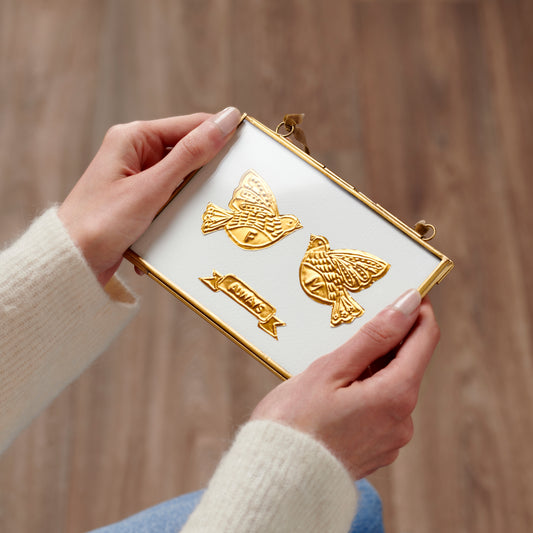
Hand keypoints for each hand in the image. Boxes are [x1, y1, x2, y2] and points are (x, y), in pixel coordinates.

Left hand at [58, 107, 241, 285]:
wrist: (71, 263)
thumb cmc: (101, 222)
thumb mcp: (152, 187)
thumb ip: (190, 154)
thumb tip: (226, 120)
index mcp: (134, 137)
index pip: (189, 125)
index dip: (220, 133)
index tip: (250, 145)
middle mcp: (135, 153)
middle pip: (187, 152)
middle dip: (206, 171)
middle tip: (229, 186)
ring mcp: (137, 178)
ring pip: (181, 179)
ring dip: (192, 196)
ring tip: (205, 210)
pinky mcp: (139, 202)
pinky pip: (171, 199)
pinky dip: (179, 211)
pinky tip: (181, 225)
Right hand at [251, 289, 439, 479]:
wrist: (277, 480)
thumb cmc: (294, 423)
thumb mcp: (331, 370)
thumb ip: (374, 337)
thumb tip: (407, 304)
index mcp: (396, 396)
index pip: (424, 339)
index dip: (417, 311)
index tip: (403, 292)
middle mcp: (403, 420)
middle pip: (407, 363)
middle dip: (387, 339)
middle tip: (354, 323)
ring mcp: (391, 438)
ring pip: (392, 385)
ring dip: (373, 367)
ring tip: (336, 362)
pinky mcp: (378, 449)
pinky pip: (381, 408)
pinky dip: (366, 390)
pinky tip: (337, 390)